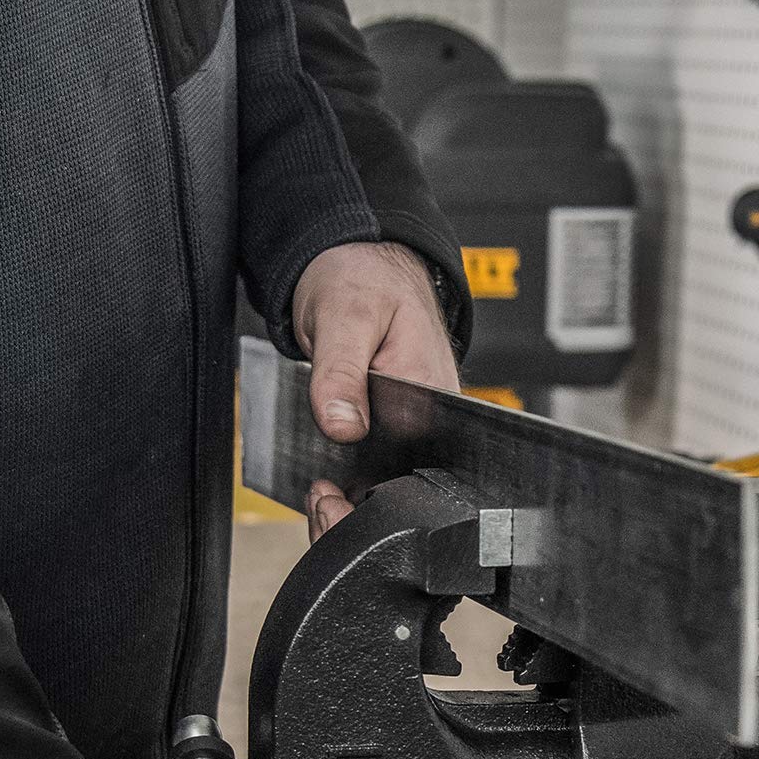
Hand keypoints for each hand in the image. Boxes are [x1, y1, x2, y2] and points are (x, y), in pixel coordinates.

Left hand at [292, 241, 458, 537]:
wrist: (361, 261)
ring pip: (390, 470)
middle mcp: (437, 411)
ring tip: (323, 491)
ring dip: (356, 485)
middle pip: (404, 474)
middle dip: (361, 492)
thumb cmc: (361, 278)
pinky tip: (332, 476)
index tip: (332, 494)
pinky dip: (355, 469)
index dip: (370, 485)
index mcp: (434, 391)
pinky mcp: (403, 419)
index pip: (411, 460)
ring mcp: (421, 418)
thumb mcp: (343, 318)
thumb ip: (341, 374)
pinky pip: (382, 455)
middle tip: (320, 497)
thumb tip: (344, 428)